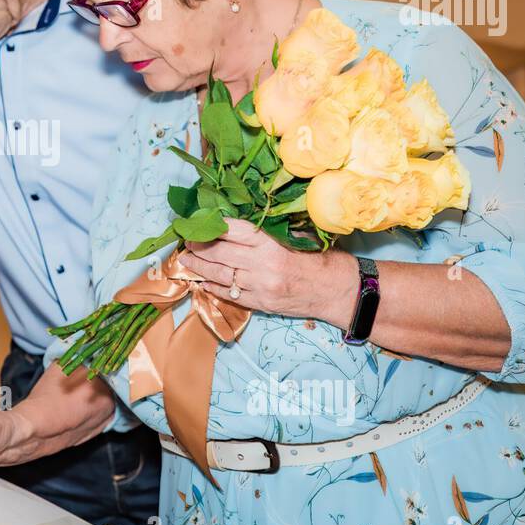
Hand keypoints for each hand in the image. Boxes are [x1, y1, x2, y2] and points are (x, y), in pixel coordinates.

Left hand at [179, 218, 355, 321]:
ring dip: (201, 268)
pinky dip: (214, 288)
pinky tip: (203, 282)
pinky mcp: (261, 303)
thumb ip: (270, 229)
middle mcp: (262, 265)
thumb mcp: (297, 235)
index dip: (211, 228)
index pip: (231, 231)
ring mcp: (260, 286)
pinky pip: (231, 295)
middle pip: (220, 254)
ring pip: (221, 275)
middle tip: (186, 243)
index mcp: (271, 243)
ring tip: (187, 261)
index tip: (198, 225)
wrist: (338, 290)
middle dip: (199, 248)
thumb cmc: (320, 258)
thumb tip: (240, 221)